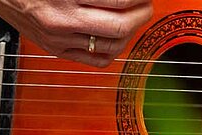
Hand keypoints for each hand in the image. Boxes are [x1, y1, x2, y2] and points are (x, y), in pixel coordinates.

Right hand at [0, 0, 152, 66]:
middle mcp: (61, 21)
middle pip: (119, 27)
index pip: (118, 0)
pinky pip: (95, 60)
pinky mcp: (55, 50)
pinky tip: (118, 38)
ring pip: (111, 47)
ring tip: (134, 19)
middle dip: (141, 14)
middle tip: (146, 5)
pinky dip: (114, 51)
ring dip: (131, 33)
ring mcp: (58, 39)